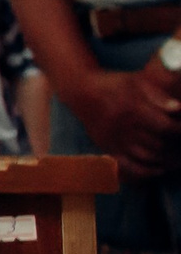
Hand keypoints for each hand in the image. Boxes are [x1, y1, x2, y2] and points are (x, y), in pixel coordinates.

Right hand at [64, 65, 180, 180]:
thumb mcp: (136, 82)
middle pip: (159, 146)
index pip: (165, 127)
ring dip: (167, 161)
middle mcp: (123, 127)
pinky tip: (159, 169)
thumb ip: (158, 95)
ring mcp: (115, 140)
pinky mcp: (108, 149)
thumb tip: (178, 108)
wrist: (82, 93)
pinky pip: (129, 167)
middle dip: (178, 149)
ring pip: (147, 158)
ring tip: (178, 160)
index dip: (180, 131)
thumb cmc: (115, 85)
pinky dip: (147, 172)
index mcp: (132, 109)